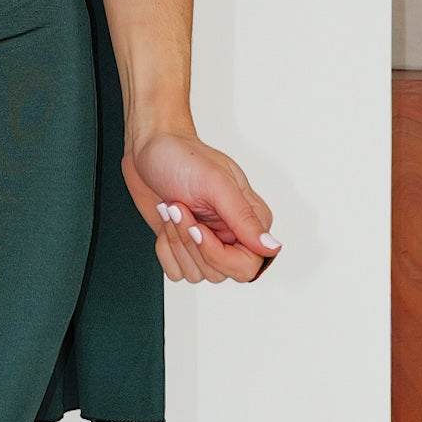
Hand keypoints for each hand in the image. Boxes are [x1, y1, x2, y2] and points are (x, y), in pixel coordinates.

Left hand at [123, 129, 277, 286]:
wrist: (149, 148)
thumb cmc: (183, 157)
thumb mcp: (216, 184)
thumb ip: (244, 218)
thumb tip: (272, 247)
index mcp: (251, 219)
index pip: (248, 265)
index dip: (218, 254)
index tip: (198, 228)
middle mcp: (232, 235)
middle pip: (219, 273)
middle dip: (190, 243)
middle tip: (179, 208)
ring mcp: (208, 242)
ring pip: (195, 273)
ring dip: (175, 241)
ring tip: (172, 208)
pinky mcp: (184, 247)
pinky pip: (176, 271)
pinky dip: (164, 249)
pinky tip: (165, 221)